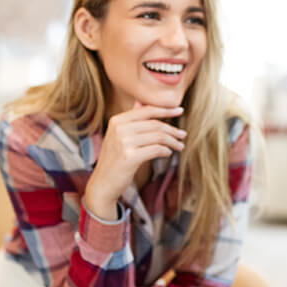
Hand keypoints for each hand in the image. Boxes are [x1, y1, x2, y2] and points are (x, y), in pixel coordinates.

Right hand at [85, 103, 185, 217]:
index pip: (147, 110)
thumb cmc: (114, 160)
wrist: (102, 184)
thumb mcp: (118, 136)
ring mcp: (124, 142)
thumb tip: (140, 102)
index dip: (165, 110)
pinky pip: (156, 149)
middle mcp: (119, 129)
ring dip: (172, 141)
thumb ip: (130, 120)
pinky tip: (168, 153)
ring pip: (158, 137)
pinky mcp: (130, 157)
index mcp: (117, 120)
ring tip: (180, 146)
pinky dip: (166, 151)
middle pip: (155, 124)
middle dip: (172, 130)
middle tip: (183, 135)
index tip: (180, 110)